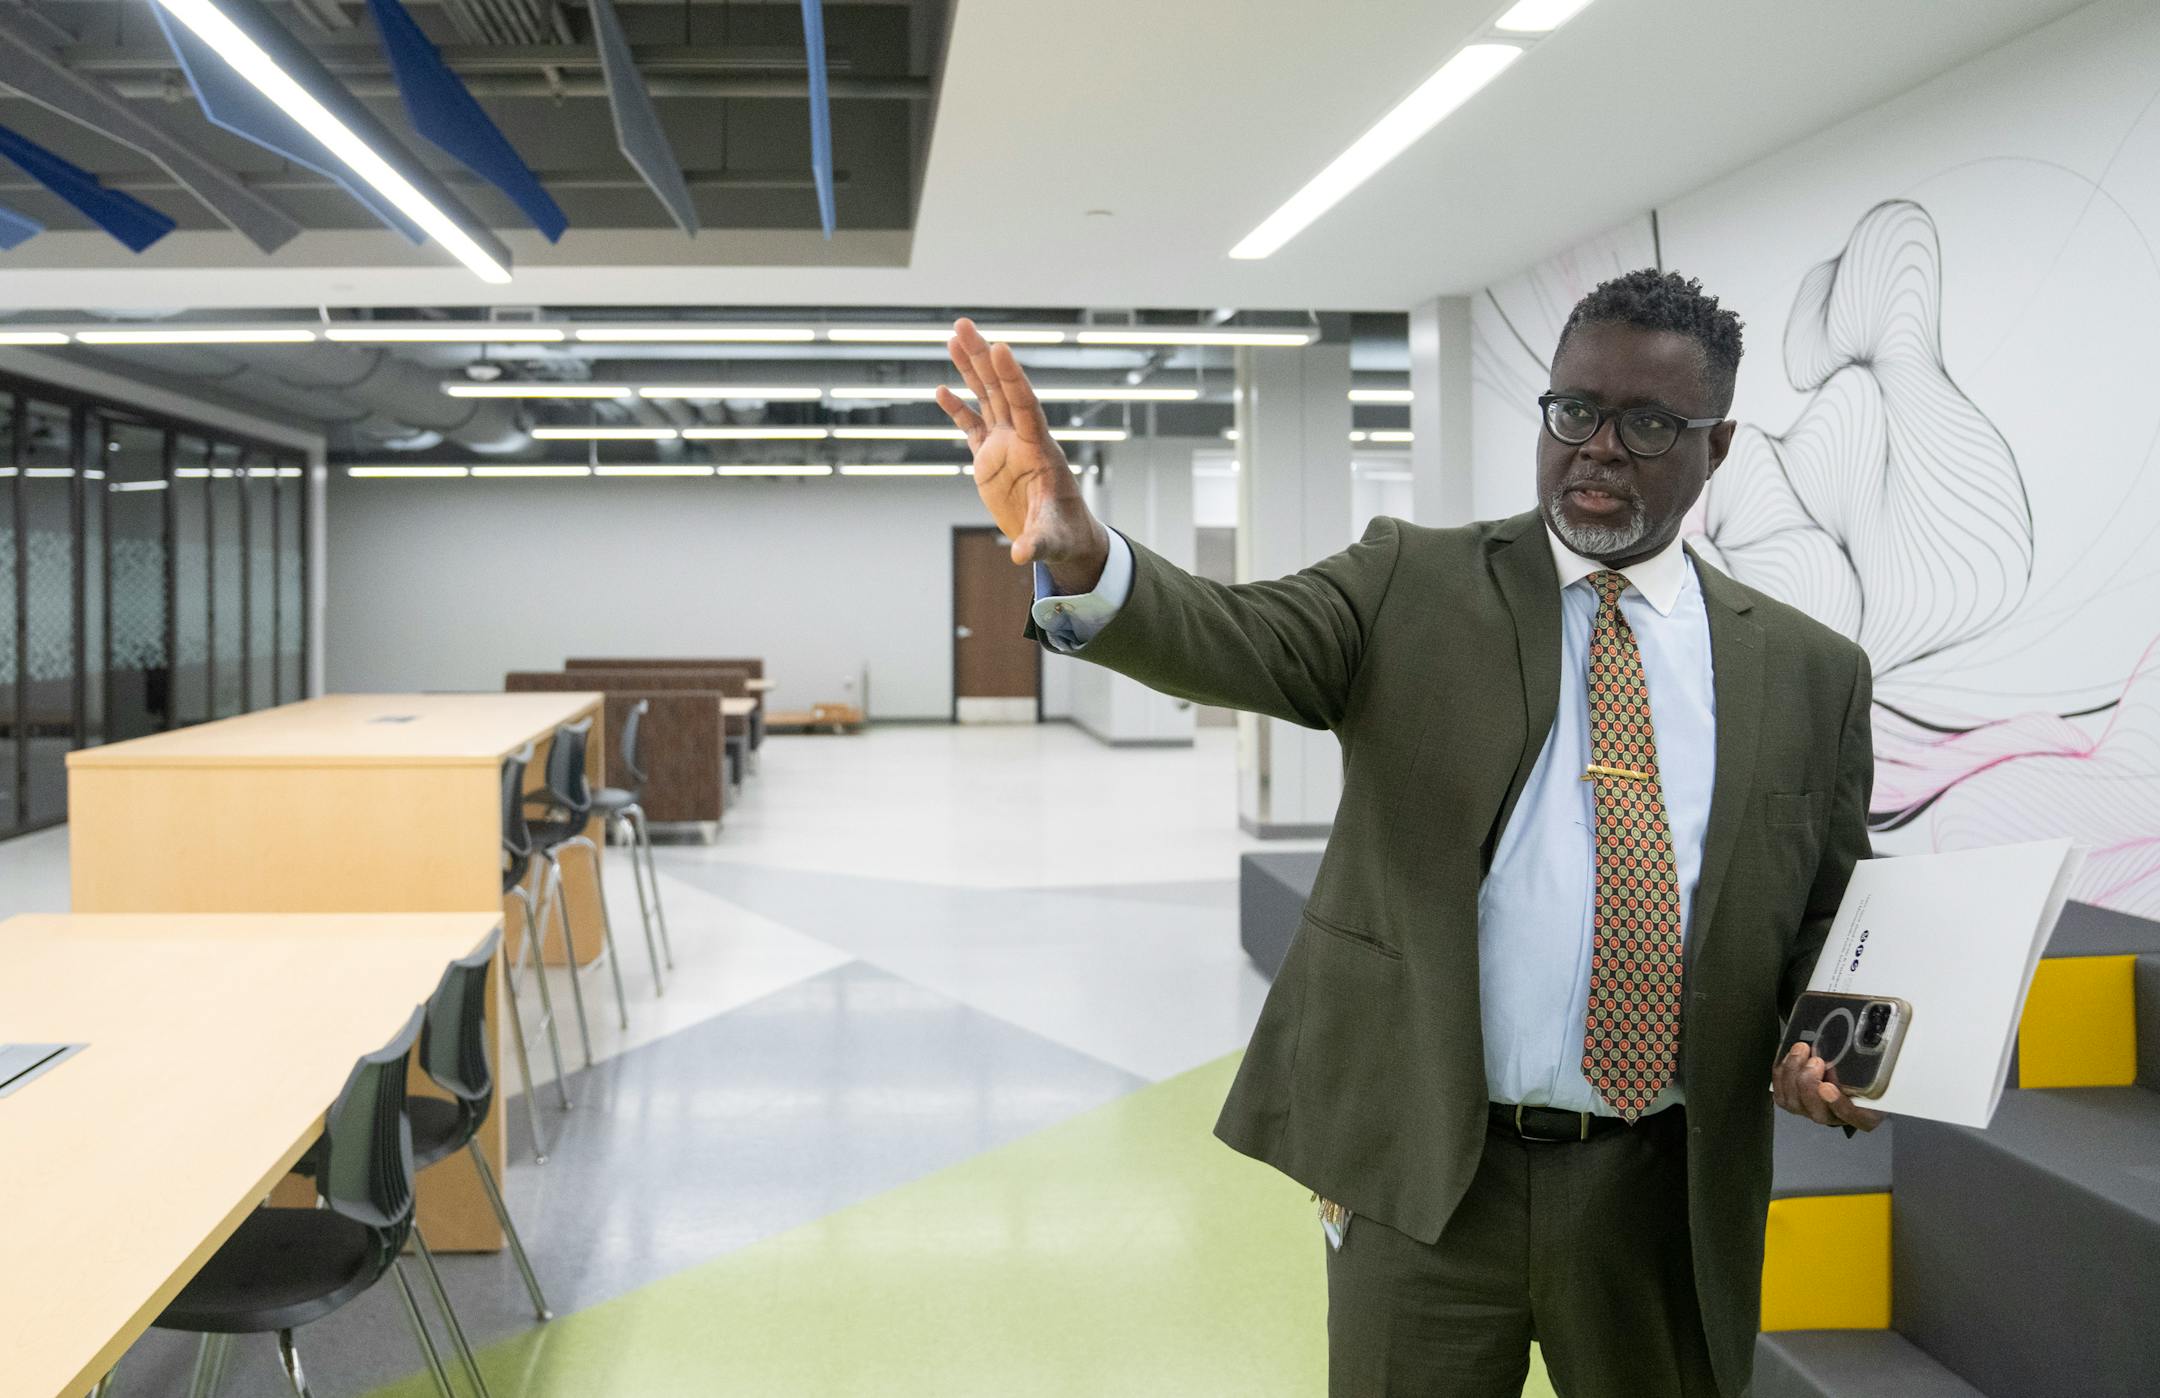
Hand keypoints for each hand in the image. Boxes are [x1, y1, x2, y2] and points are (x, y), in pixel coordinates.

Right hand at [937, 318, 1109, 589]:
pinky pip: (972, 427)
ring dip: (970, 369)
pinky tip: (941, 389)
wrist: (1062, 538)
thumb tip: (1020, 555)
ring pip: (986, 399)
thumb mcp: (1052, 541)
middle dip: (982, 358)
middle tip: (963, 325)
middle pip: (1001, 390)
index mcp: (1040, 450)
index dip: (1013, 379)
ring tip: (954, 337)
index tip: (1000, 348)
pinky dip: (958, 409)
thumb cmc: (1065, 536)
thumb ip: (1036, 543)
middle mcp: (1022, 439)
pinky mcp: (991, 459)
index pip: (1025, 406)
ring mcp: (1006, 446)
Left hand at [1771, 1042, 1884, 1131]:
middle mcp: (1837, 1118)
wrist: (1850, 1074)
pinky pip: (1781, 1095)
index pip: (1854, 1117)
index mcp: (1866, 1115)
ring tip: (1801, 1051)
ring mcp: (1813, 1112)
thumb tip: (1866, 1043)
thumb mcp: (1878, 1070)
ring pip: (1795, 1104)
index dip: (1839, 1105)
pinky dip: (1782, 1074)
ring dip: (1793, 1074)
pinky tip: (1789, 1058)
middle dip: (1810, 1084)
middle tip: (1815, 1061)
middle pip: (1819, 1113)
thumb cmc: (1866, 1073)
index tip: (1828, 1087)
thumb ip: (1872, 1065)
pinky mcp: (1795, 1104)